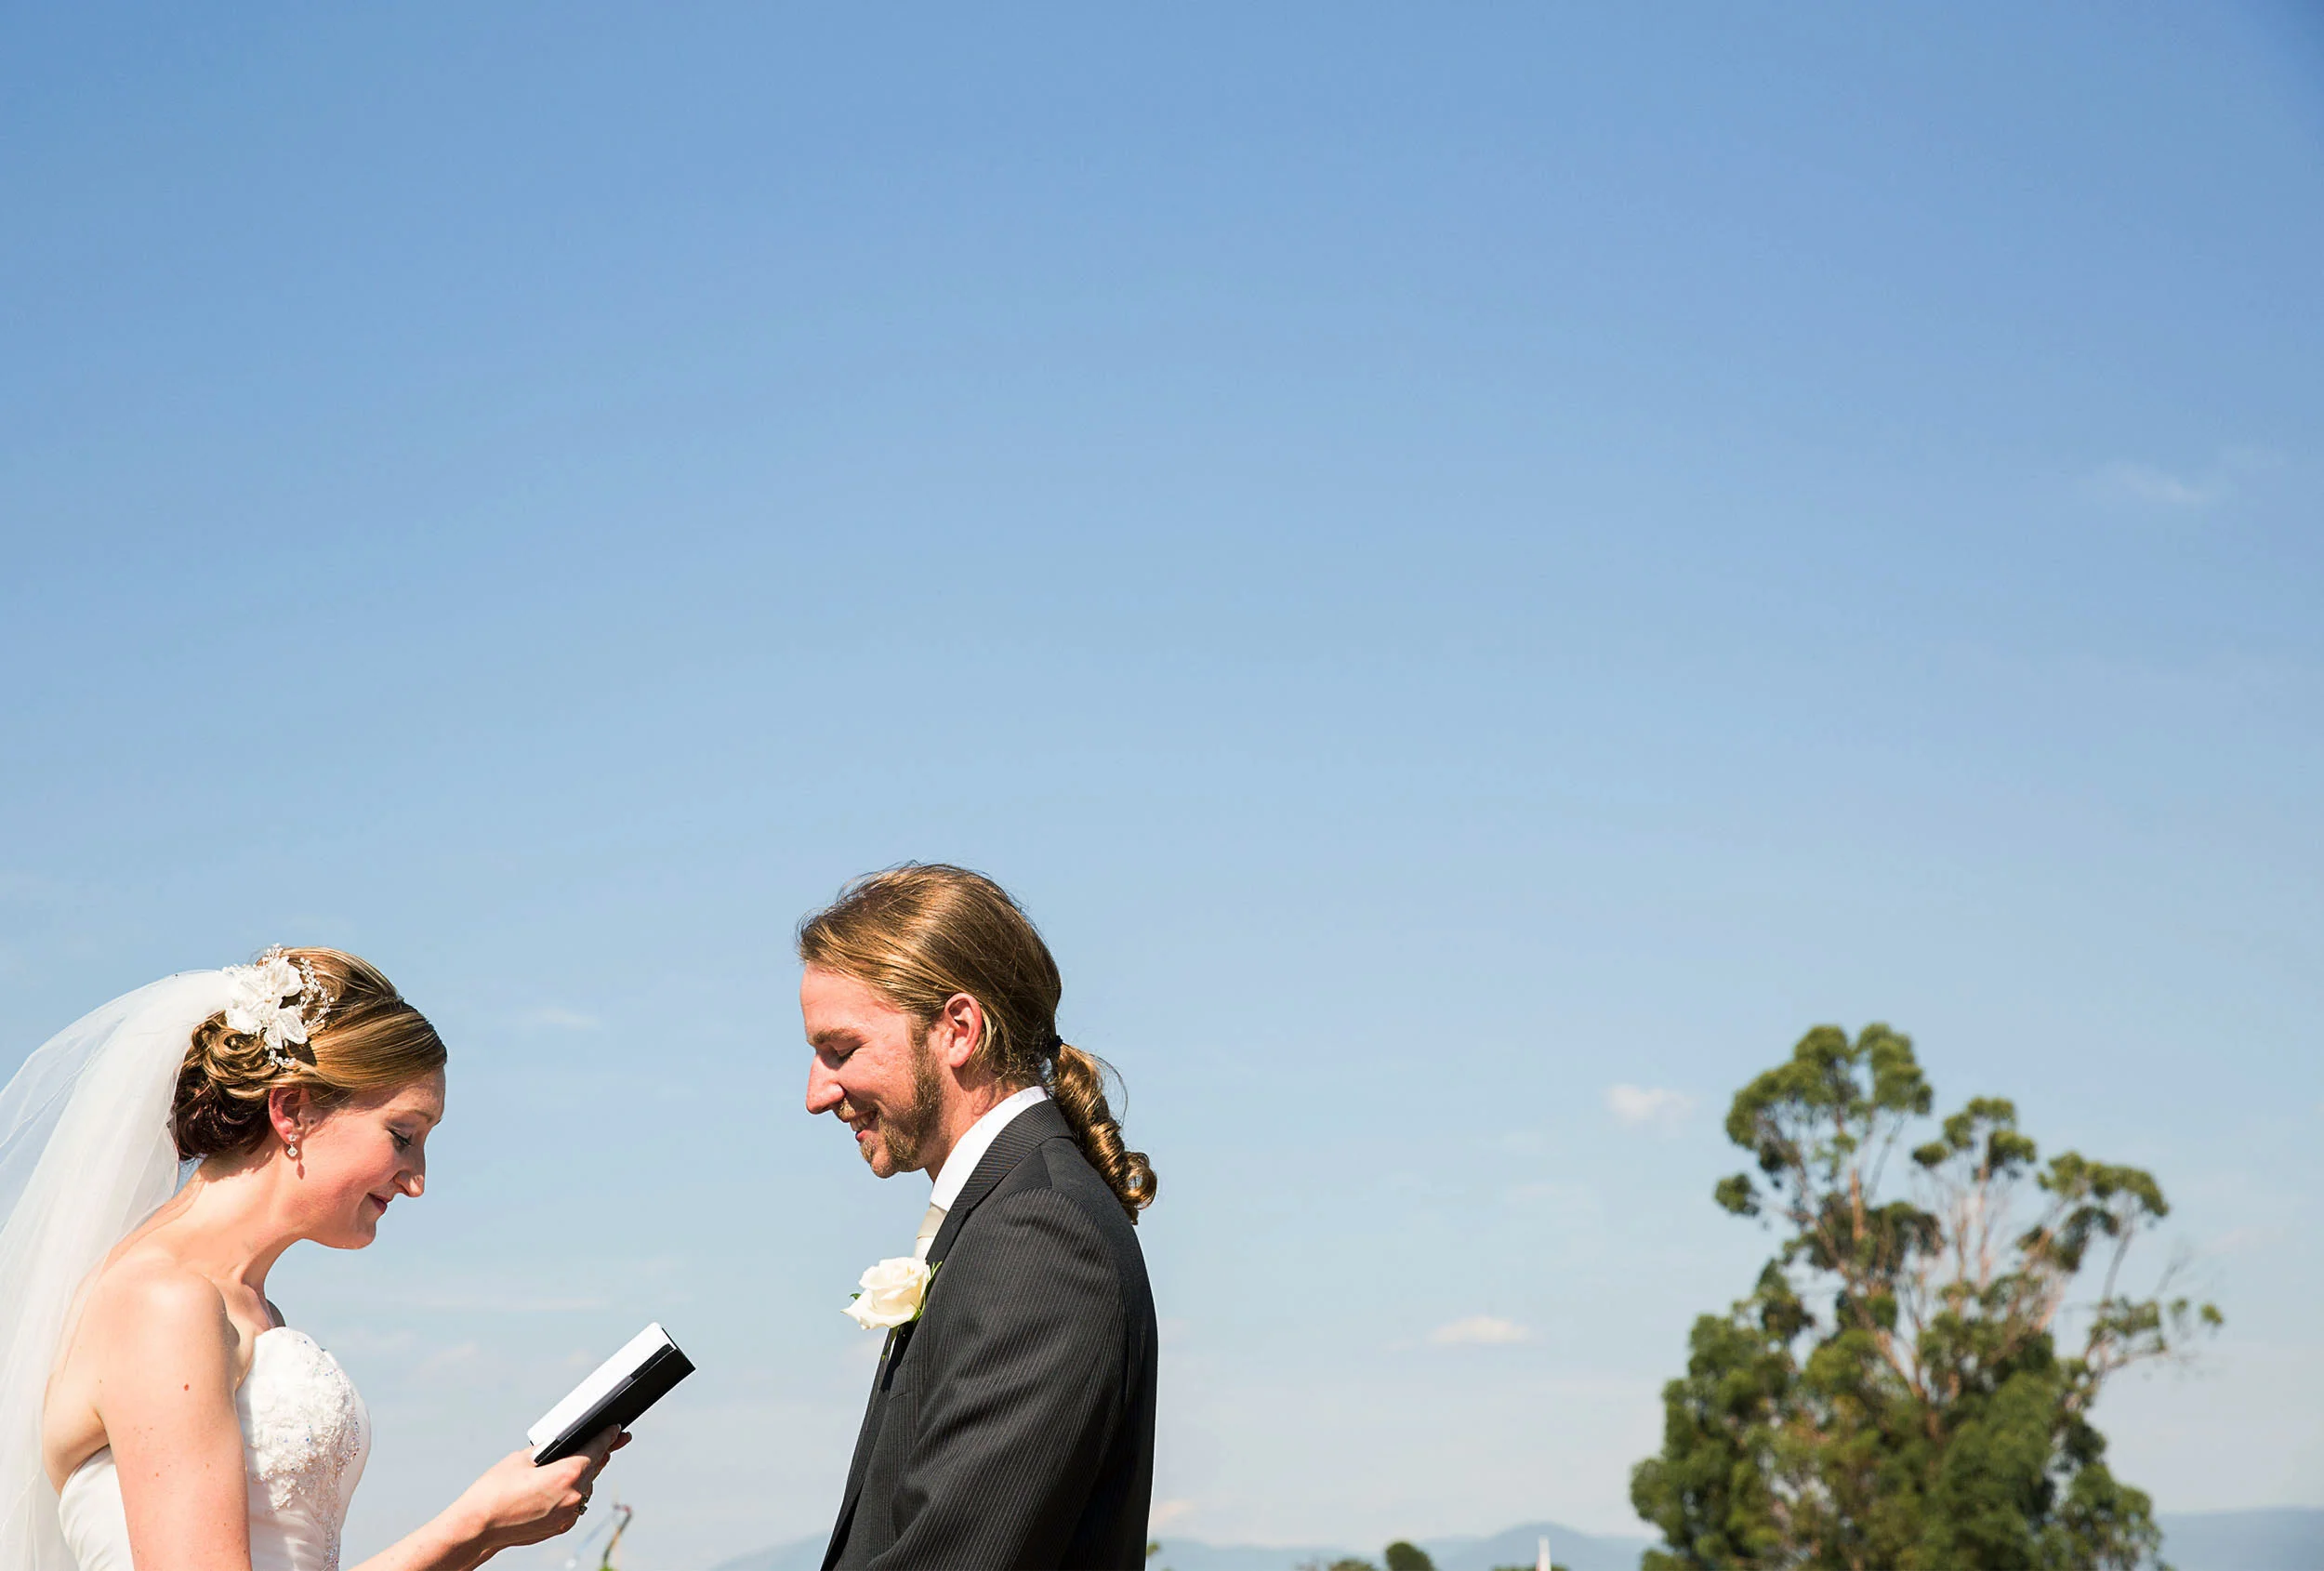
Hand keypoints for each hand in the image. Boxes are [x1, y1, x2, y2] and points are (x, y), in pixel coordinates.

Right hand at [447, 1427, 627, 1554]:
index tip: (618, 1431)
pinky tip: (559, 1486)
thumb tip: (565, 1444)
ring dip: (582, 1476)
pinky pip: (575, 1504)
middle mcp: (574, 1496)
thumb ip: (551, 1449)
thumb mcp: (523, 1457)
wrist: (478, 1526)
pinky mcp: (562, 1527)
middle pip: (593, 1469)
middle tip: (606, 1442)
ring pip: (585, 1487)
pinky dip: (571, 1493)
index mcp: (568, 1474)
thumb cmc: (496, 1489)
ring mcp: (569, 1515)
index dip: (608, 1437)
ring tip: (570, 1465)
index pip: (597, 1449)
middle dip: (596, 1455)